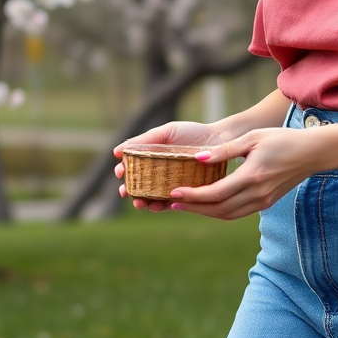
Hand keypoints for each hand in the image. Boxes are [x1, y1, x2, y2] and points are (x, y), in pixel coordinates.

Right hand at [113, 119, 232, 212]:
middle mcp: (158, 173)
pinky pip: (170, 203)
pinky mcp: (184, 194)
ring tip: (140, 203)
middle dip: (129, 191)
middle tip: (125, 192)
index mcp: (151, 157)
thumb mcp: (168, 131)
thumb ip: (145, 139)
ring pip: (151, 197)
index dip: (122, 172)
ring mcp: (171, 184)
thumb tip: (117, 151)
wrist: (219, 140)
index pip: (131, 167)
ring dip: (142, 202)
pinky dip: (161, 206)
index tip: (119, 172)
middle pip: (138, 185)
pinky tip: (157, 205)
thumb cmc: (193, 133)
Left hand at [165, 127, 321, 220]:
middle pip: (218, 209)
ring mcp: (263, 201)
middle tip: (173, 203)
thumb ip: (224, 150)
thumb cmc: (282, 139)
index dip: (193, 196)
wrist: (312, 153)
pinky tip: (208, 204)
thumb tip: (198, 158)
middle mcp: (257, 193)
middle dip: (194, 208)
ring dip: (205, 212)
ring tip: (185, 205)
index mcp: (253, 175)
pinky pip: (237, 213)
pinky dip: (219, 211)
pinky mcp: (266, 202)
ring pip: (227, 214)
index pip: (216, 193)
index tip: (174, 193)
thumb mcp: (252, 138)